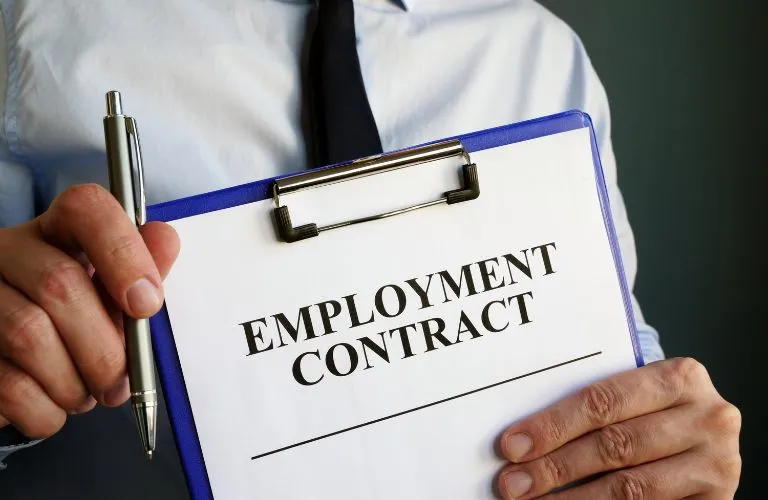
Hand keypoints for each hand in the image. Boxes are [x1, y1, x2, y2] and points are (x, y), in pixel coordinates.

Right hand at [0, 184, 178, 438]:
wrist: (12, 366)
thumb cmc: (73, 324)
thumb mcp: (110, 293)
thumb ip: (141, 269)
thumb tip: (165, 240)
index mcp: (54, 231)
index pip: (86, 209)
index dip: (122, 253)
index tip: (147, 303)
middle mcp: (7, 253)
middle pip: (59, 283)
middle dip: (104, 347)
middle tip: (119, 381)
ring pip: (29, 335)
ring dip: (74, 382)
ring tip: (86, 394)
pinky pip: (8, 384)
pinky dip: (45, 410)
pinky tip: (53, 406)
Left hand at [497, 357, 740, 498]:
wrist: (702, 437)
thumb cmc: (651, 413)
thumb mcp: (633, 398)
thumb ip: (591, 408)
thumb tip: (521, 438)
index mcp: (682, 377)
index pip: (603, 402)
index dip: (553, 426)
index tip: (511, 445)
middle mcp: (709, 417)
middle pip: (615, 445)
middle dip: (555, 467)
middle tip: (512, 483)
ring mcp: (719, 463)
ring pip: (630, 488)